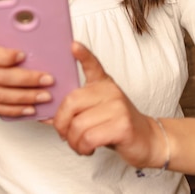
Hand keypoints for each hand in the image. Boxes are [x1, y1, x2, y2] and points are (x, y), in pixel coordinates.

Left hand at [53, 42, 166, 168]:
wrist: (148, 140)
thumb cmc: (116, 125)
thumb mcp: (96, 111)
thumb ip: (75, 110)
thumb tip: (46, 114)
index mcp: (103, 84)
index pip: (93, 65)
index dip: (83, 55)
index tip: (73, 45)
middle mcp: (110, 91)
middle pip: (72, 102)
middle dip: (61, 123)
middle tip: (64, 134)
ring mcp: (118, 107)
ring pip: (78, 124)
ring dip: (73, 141)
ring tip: (78, 145)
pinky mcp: (122, 126)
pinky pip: (90, 138)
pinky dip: (82, 147)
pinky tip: (87, 149)